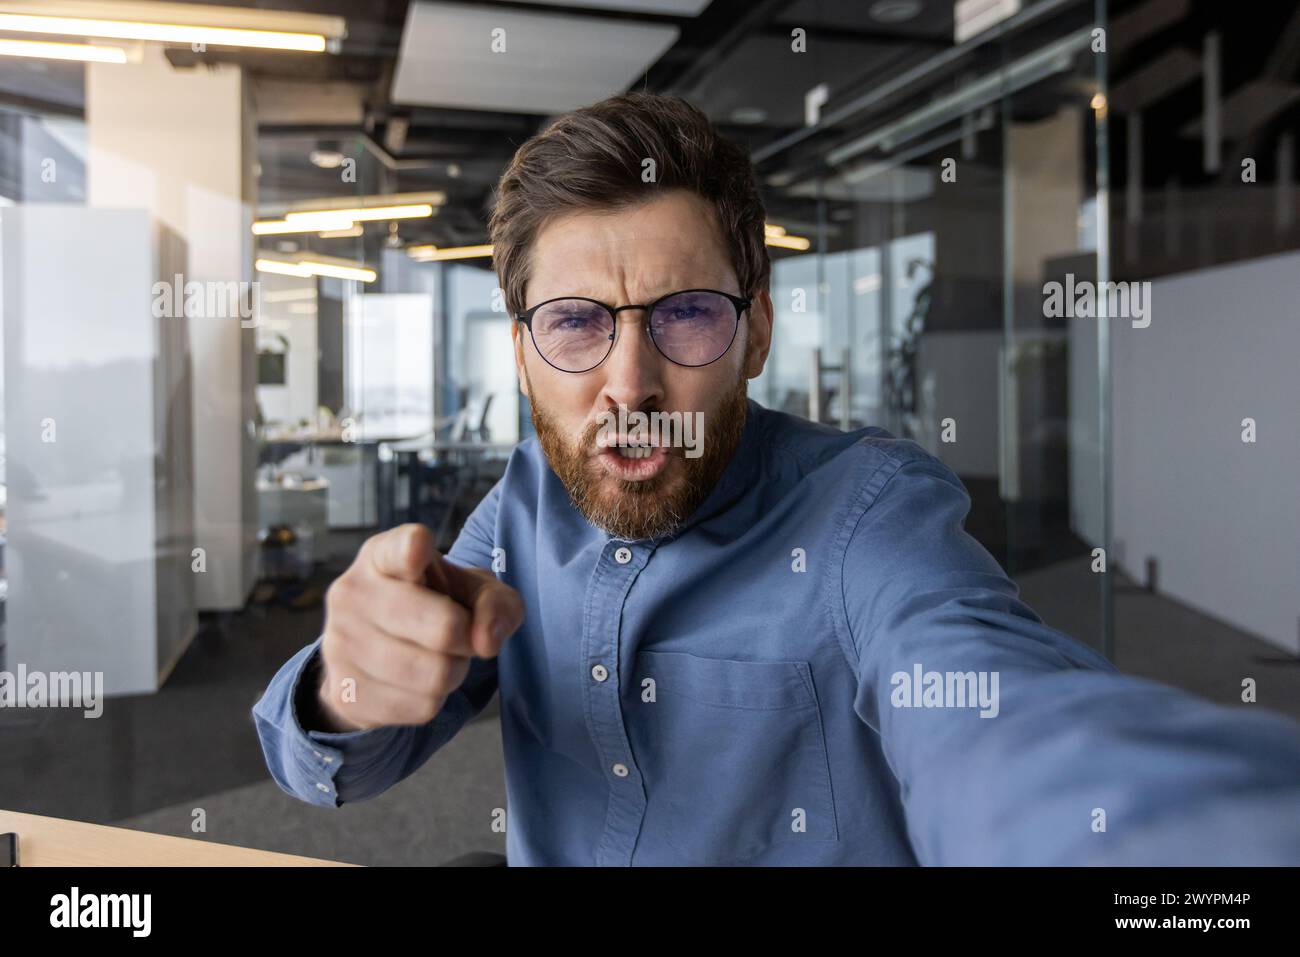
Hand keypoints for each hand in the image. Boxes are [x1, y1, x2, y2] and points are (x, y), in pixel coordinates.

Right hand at [315, 523, 522, 731]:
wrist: (377, 655)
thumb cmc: (434, 607)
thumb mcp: (472, 591)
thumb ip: (496, 603)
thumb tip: (486, 641)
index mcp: (384, 555)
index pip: (397, 549)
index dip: (413, 549)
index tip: (419, 546)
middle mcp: (353, 592)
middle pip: (444, 627)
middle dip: (467, 638)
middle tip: (458, 633)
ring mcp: (340, 643)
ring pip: (436, 674)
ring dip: (453, 672)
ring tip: (436, 656)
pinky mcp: (344, 691)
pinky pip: (421, 707)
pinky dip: (433, 699)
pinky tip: (415, 682)